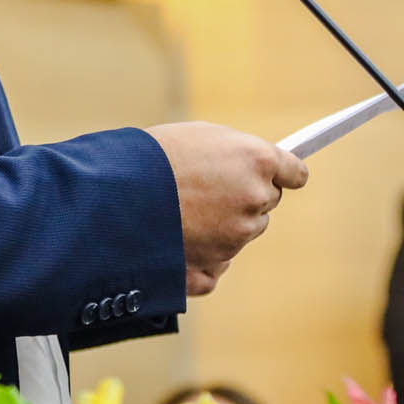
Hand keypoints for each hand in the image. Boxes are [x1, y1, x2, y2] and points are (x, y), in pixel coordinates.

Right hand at [145, 122, 308, 295]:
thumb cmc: (151, 156)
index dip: (285, 174)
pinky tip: (181, 243)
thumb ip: (238, 154)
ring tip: (183, 212)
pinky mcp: (211, 266)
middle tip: (208, 189)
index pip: (295, 174)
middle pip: (266, 203)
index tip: (284, 177)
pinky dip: (205, 259)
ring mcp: (235, 237)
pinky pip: (219, 266)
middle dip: (244, 197)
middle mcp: (254, 200)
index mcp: (258, 162)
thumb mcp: (201, 137)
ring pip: (242, 233)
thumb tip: (255, 169)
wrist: (108, 193)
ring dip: (224, 226)